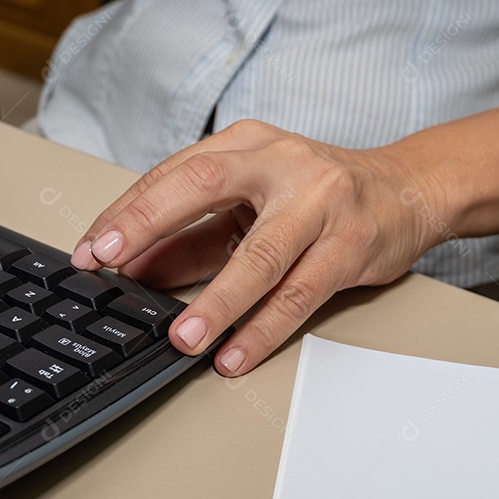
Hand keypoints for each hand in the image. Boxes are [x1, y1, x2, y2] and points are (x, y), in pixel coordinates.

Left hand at [70, 119, 444, 375]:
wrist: (408, 190)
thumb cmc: (320, 195)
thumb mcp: (250, 204)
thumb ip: (192, 238)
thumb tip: (135, 272)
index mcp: (247, 145)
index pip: (173, 173)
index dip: (127, 211)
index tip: (91, 249)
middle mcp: (282, 164)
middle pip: (203, 187)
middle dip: (148, 224)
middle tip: (109, 263)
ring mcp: (321, 203)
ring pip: (260, 256)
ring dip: (216, 301)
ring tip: (182, 337)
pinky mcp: (351, 246)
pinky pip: (300, 294)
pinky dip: (264, 329)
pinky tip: (235, 353)